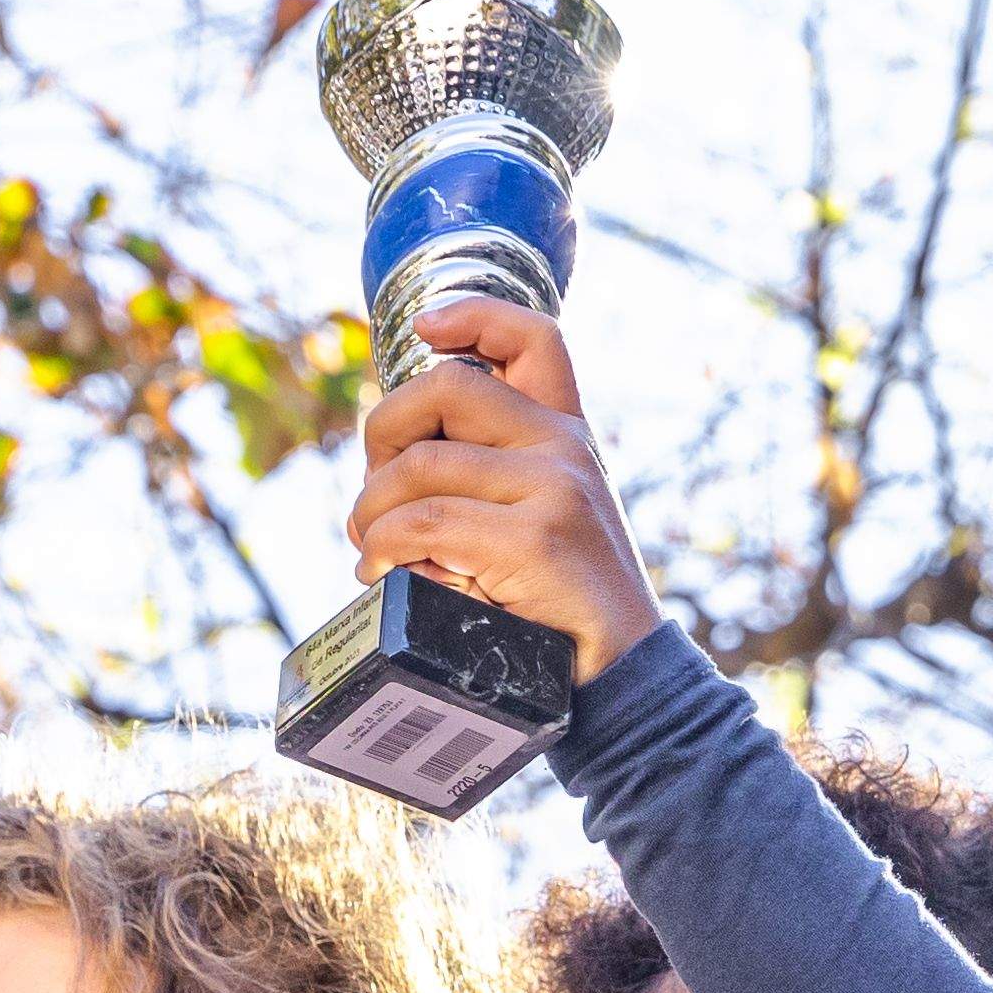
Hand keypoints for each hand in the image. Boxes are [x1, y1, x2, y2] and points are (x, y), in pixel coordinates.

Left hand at [341, 298, 665, 684]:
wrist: (623, 677)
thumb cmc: (559, 608)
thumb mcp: (538, 524)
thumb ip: (486, 482)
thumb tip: (387, 471)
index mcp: (567, 435)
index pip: (533, 338)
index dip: (472, 314)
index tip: (422, 327)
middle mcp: (565, 447)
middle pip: (445, 386)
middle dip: (381, 432)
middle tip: (371, 496)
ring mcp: (554, 487)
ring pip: (418, 465)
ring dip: (370, 512)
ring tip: (371, 552)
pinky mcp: (533, 539)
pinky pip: (422, 521)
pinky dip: (383, 546)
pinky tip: (381, 570)